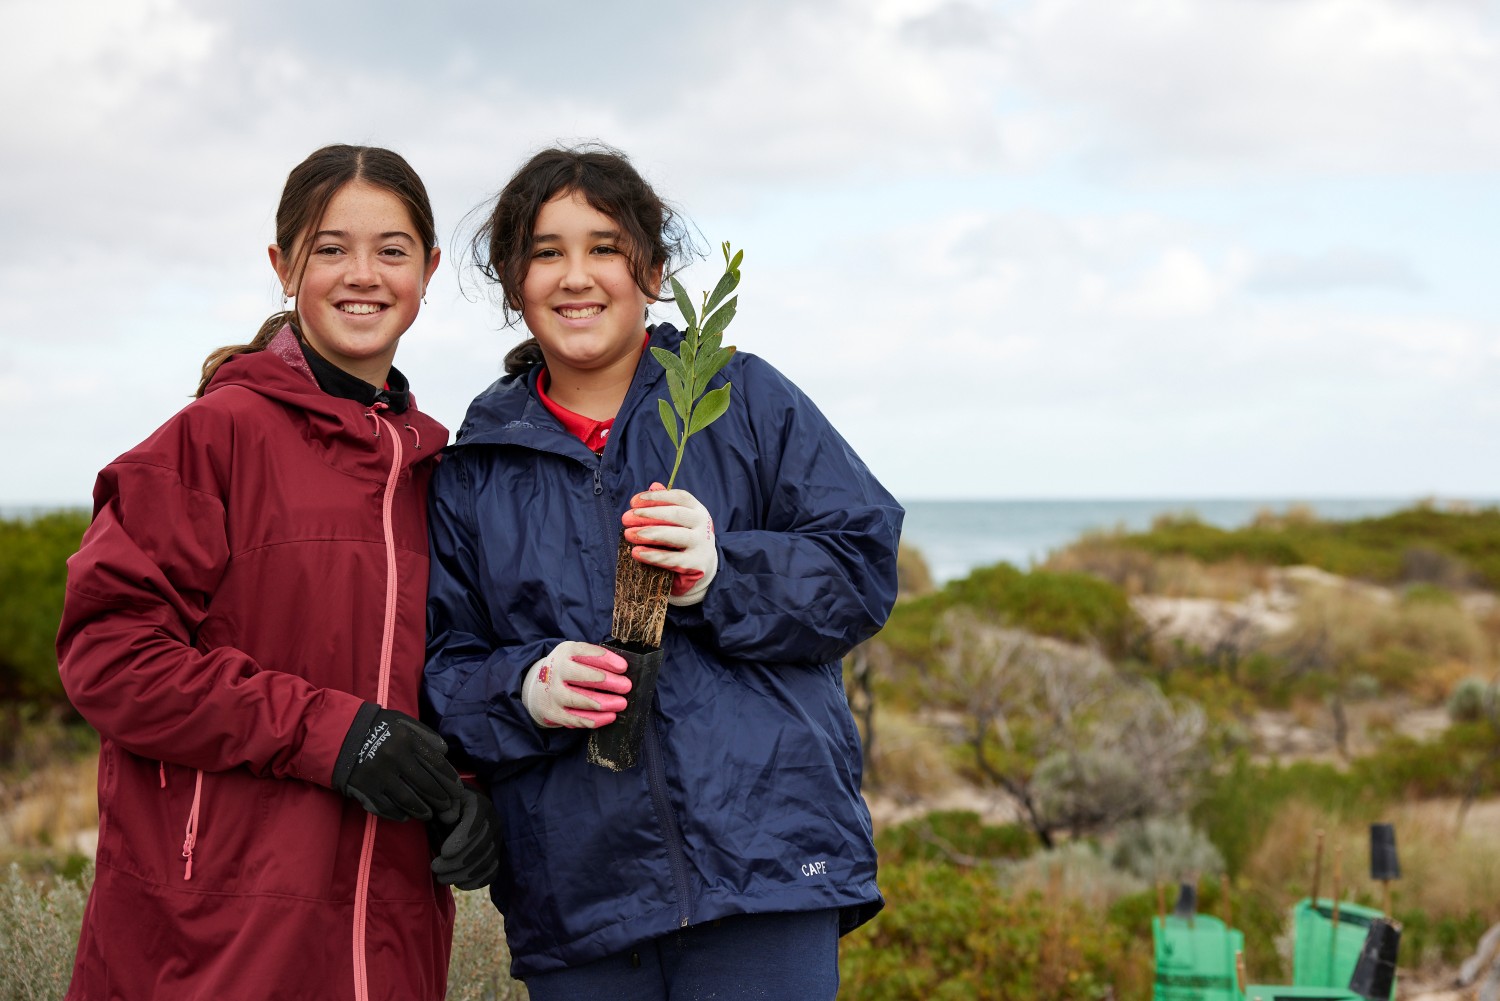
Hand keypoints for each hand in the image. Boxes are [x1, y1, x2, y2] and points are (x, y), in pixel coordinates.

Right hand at [333, 705, 463, 821]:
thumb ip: (425, 735)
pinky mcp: (365, 789)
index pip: (436, 764)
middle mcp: (395, 758)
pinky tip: (408, 816)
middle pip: (425, 785)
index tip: (458, 790)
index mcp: (407, 740)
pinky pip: (387, 807)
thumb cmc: (378, 727)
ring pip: (408, 800)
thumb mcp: (403, 723)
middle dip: (440, 799)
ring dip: (423, 810)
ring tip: (430, 814)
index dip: (450, 780)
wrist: (340, 734)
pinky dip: (400, 814)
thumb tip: (444, 753)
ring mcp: (380, 776)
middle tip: (448, 808)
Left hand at [430, 782, 500, 890]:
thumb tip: (449, 818)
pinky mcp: (496, 855)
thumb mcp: (445, 800)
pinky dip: (477, 881)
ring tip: (441, 878)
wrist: (461, 810)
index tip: (443, 852)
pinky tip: (459, 884)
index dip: (462, 840)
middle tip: (435, 867)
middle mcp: (494, 822)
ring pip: (486, 862)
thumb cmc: (448, 806)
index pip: (476, 823)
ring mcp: (497, 840)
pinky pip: (492, 872)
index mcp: (480, 805)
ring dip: (463, 874)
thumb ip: (445, 805)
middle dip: (457, 861)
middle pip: (481, 846)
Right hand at [521, 642, 631, 728]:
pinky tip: (610, 716)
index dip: (606, 660)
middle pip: (582, 676)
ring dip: (603, 702)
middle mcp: (557, 671)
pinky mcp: (553, 712)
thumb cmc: (568, 669)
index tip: (623, 667)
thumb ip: (594, 659)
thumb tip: (621, 670)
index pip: (585, 653)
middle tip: (626, 686)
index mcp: (565, 652)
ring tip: (621, 703)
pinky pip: (575, 719)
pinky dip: (595, 720)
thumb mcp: (576, 655)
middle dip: (607, 681)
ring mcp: (553, 693)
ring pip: (579, 699)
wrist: (538, 686)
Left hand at [622, 482, 717, 605]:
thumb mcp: (678, 520)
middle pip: (676, 514)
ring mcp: (701, 543)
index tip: (633, 502)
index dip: (656, 497)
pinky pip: (673, 559)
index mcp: (697, 509)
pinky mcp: (696, 563)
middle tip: (626, 518)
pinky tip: (637, 553)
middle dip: (649, 515)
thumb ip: (665, 504)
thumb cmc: (683, 538)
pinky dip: (654, 556)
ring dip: (651, 533)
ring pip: (676, 536)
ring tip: (629, 534)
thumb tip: (653, 485)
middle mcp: (702, 523)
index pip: (678, 497)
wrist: (702, 565)